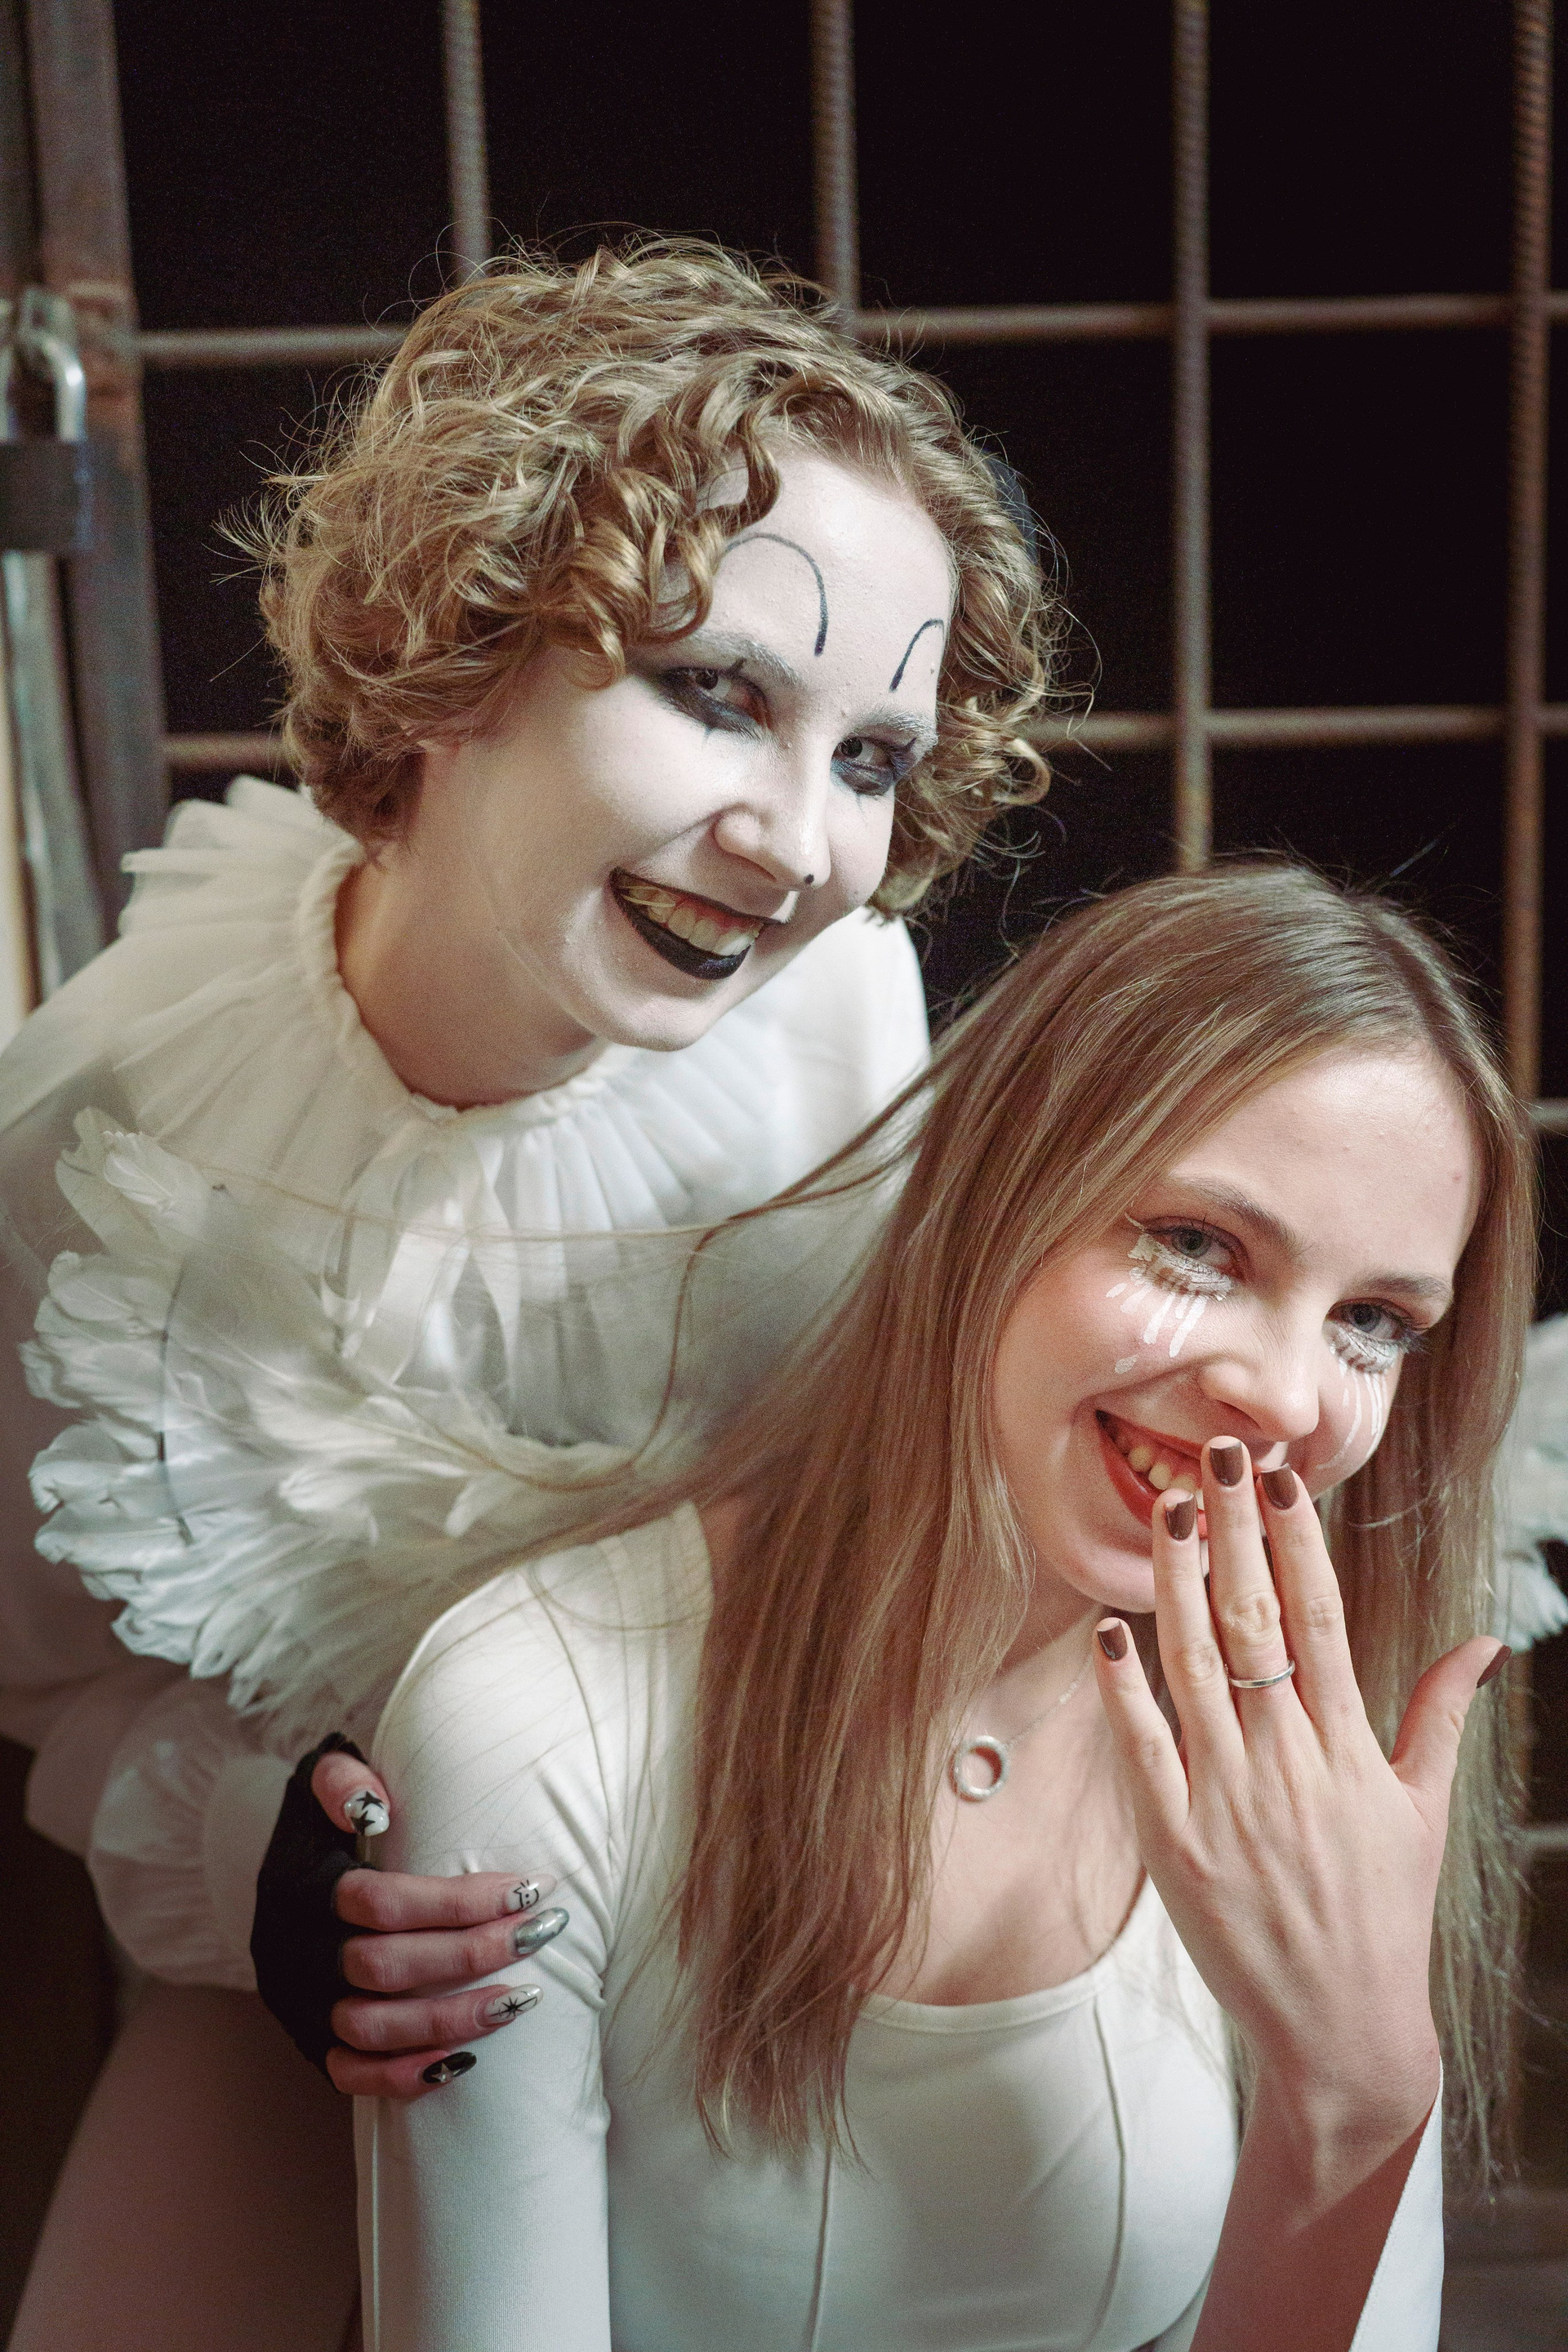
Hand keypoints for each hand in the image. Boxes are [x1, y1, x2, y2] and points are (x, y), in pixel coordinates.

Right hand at [250, 1736, 566, 2100]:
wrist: (273, 1871)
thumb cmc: (322, 1820)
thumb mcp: (321, 1779)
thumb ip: (341, 1780)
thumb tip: (371, 1808)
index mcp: (303, 1887)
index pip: (383, 1903)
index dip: (458, 1901)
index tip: (529, 1889)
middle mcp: (297, 1951)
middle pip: (385, 1967)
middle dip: (471, 1954)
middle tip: (540, 1934)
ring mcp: (300, 2002)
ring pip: (372, 2029)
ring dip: (452, 2019)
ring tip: (521, 1999)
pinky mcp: (307, 2040)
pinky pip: (350, 2074)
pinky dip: (405, 2075)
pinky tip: (465, 2061)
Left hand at [1091, 1439, 1505, 2149]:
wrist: (1341, 2031)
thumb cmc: (1383, 1913)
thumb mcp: (1422, 1812)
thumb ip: (1440, 1717)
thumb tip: (1486, 1642)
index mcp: (1350, 1751)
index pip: (1321, 1620)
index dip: (1299, 1542)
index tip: (1281, 1476)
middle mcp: (1290, 1767)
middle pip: (1256, 1624)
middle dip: (1234, 1532)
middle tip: (1216, 1454)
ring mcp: (1230, 1805)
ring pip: (1195, 1671)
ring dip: (1176, 1585)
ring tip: (1164, 1510)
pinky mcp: (1178, 1847)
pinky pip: (1144, 1752)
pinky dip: (1126, 1691)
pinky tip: (1109, 1631)